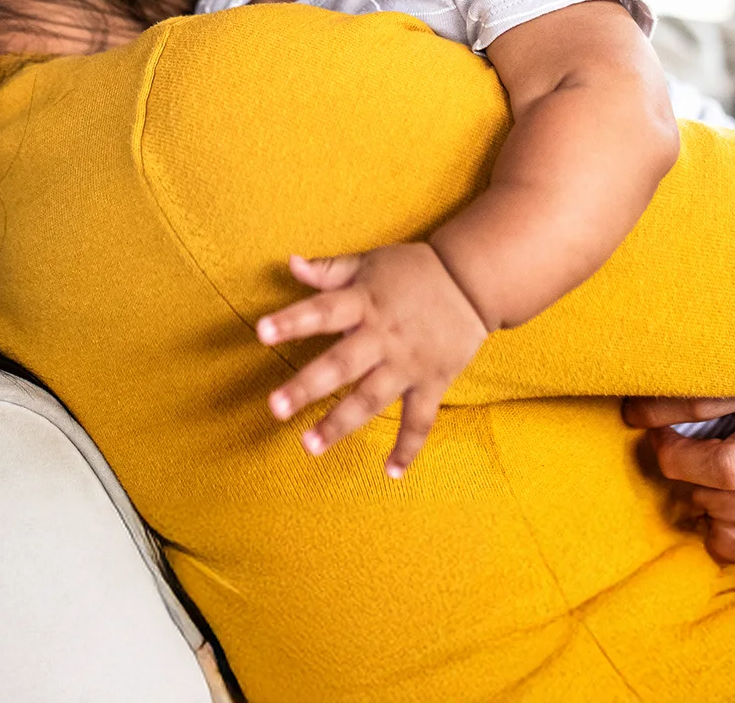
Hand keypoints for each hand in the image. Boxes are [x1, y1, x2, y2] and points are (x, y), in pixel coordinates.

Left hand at [256, 244, 487, 476]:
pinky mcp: (432, 382)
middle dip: (307, 387)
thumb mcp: (370, 262)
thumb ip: (329, 270)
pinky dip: (408, 447)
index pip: (323, 311)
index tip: (261, 332)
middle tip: (275, 408)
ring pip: (372, 398)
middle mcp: (384, 337)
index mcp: (365, 303)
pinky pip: (420, 420)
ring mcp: (408, 364)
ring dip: (340, 423)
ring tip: (309, 445)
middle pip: (342, 364)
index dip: (292, 321)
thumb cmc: (415, 270)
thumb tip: (290, 263)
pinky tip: (390, 472)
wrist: (473, 281)